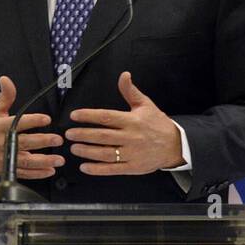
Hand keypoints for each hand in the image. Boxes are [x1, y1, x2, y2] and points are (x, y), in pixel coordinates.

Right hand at [0, 75, 63, 178]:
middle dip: (42, 141)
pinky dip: (37, 174)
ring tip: (59, 159)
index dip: (33, 120)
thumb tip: (6, 79)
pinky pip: (23, 173)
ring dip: (44, 161)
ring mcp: (4, 158)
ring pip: (26, 161)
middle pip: (24, 143)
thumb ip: (4, 96)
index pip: (18, 123)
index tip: (46, 119)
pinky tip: (50, 171)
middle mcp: (2, 143)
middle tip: (58, 139)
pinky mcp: (5, 169)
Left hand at [66, 72, 183, 175]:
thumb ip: (130, 91)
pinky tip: (84, 167)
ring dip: (87, 152)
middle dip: (83, 135)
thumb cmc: (158, 124)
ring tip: (74, 148)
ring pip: (106, 153)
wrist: (176, 145)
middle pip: (103, 136)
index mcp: (132, 120)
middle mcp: (131, 137)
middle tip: (68, 134)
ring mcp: (132, 153)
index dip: (88, 116)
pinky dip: (97, 169)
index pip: (106, 117)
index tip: (74, 116)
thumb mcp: (146, 105)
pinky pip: (113, 169)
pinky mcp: (133, 167)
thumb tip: (124, 75)